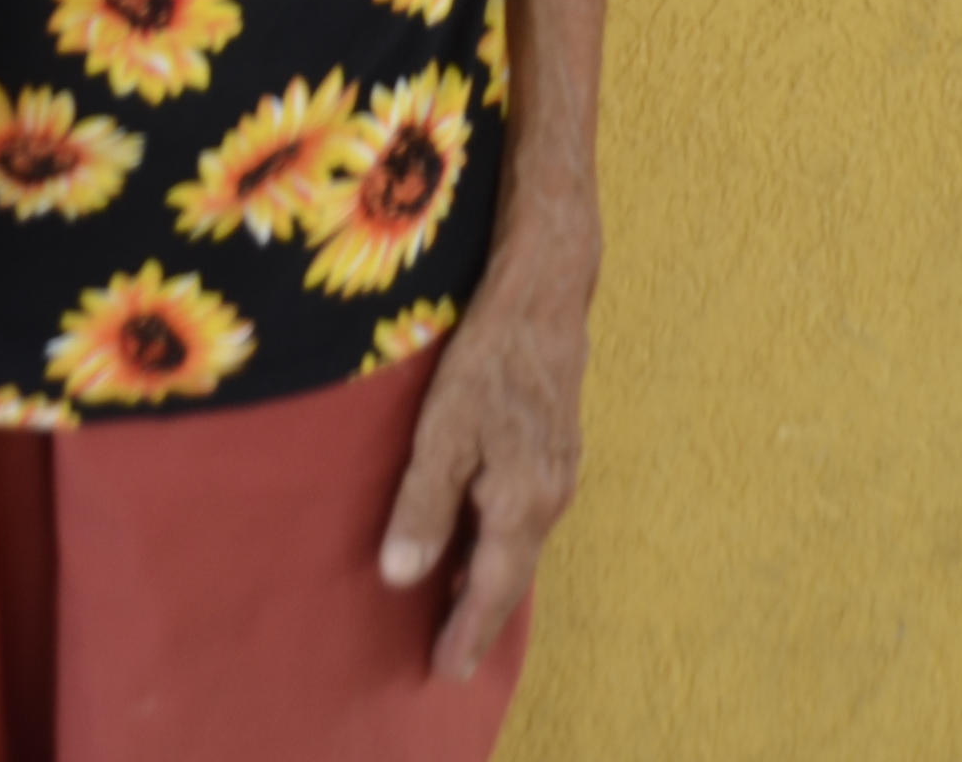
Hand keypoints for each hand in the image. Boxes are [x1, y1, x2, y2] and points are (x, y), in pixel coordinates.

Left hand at [379, 242, 592, 681]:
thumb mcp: (443, 432)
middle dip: (481, 616)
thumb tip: (402, 576)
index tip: (446, 669)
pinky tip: (480, 539)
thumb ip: (424, 506)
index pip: (492, 588)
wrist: (546, 293)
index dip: (468, 631)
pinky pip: (528, 514)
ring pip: (521, 543)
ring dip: (492, 578)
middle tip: (450, 654)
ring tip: (459, 607)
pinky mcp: (557, 447)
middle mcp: (550, 496)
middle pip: (512, 573)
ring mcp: (559, 472)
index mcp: (522, 502)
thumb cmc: (488, 356)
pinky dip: (503, 541)